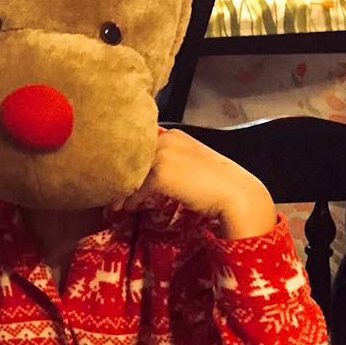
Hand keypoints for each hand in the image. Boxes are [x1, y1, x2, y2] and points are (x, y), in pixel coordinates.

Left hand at [110, 129, 276, 238]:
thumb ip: (168, 161)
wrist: (236, 195)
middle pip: (132, 160)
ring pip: (131, 175)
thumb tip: (142, 176)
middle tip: (109, 193)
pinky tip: (128, 209)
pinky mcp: (161, 173)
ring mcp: (163, 155)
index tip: (118, 179)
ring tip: (113, 205)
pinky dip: (131, 201)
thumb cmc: (215, 183)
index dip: (128, 165)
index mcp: (173, 134)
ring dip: (121, 191)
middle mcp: (166, 140)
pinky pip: (137, 189)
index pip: (140, 148)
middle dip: (120, 177)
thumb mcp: (190, 163)